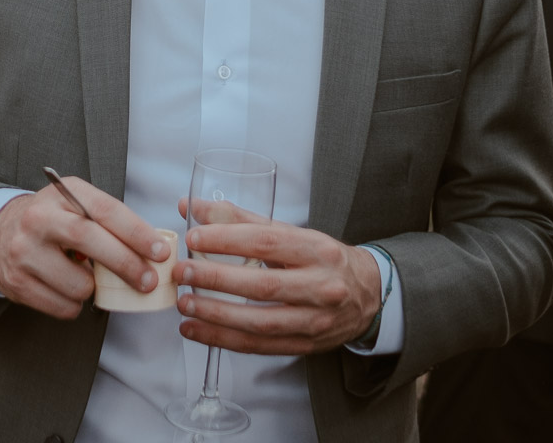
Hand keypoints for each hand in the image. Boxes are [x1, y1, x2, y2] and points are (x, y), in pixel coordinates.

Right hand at [0, 176, 173, 320]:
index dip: (137, 232)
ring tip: (89, 278)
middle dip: (126, 264)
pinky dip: (76, 304)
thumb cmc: (52, 221)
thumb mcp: (75, 204)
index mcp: (61, 194)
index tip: (160, 251)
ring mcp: (24, 252)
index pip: (105, 210)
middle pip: (90, 241)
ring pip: (79, 283)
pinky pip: (63, 306)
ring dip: (95, 290)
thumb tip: (152, 250)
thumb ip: (108, 220)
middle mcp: (38, 219)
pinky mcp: (16, 283)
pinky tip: (69, 289)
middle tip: (148, 280)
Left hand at [173, 208, 381, 355]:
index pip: (268, 241)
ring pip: (260, 322)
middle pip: (263, 284)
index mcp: (317, 249)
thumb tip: (191, 207)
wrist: (369, 295)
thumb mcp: (293, 233)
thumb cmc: (323, 259)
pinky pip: (259, 346)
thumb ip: (242, 220)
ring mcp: (315, 320)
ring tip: (185, 304)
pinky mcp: (305, 345)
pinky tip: (195, 329)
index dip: (228, 239)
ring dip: (216, 315)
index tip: (194, 237)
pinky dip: (223, 339)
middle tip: (183, 272)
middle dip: (217, 279)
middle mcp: (320, 285)